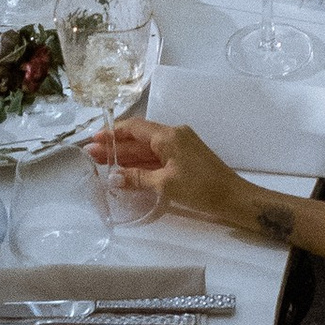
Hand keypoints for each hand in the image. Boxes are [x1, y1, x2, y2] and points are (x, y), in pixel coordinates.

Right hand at [88, 117, 267, 236]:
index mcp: (169, 135)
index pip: (134, 127)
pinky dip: (140, 163)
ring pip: (146, 148)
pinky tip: (125, 171)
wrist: (233, 198)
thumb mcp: (165, 184)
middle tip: (91, 155)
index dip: (112, 133)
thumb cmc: (201, 188)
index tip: (94, 140)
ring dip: (125, 155)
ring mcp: (179, 146)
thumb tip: (113, 178)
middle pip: (138, 138)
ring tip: (102, 163)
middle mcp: (174, 135)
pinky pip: (156, 157)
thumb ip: (137, 178)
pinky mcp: (184, 158)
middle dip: (115, 146)